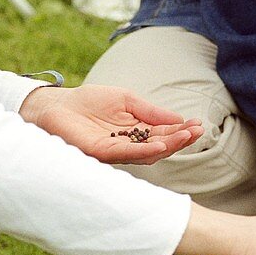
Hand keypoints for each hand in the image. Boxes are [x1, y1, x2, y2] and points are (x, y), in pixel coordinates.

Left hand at [19, 84, 202, 163]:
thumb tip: (176, 119)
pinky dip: (145, 151)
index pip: (163, 135)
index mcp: (135, 133)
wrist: (57, 105)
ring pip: (147, 154)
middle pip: (159, 147)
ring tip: (186, 137)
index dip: (180, 131)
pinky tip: (160, 146)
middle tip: (198, 132)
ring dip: (168, 147)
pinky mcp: (101, 153)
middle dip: (180, 140)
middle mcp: (128, 146)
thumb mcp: (126, 100)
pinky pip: (127, 154)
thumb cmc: (89, 102)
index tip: (198, 124)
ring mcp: (116, 152)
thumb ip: (149, 111)